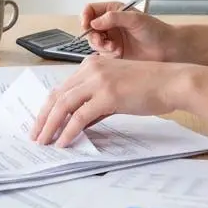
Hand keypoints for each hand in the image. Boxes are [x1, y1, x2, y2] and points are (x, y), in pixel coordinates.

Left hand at [31, 57, 189, 146]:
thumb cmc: (151, 86)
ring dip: (50, 125)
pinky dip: (69, 130)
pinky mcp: (108, 95)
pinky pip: (80, 116)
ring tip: (44, 141)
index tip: (41, 122)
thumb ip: (97, 103)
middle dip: (43, 117)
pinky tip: (63, 141)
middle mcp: (91, 69)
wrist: (172, 82)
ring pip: (64, 105)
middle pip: (57, 95)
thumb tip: (81, 122)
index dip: (48, 107)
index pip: (62, 88)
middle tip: (35, 135)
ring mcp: (99, 81)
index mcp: (92, 65)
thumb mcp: (117, 90)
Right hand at [79, 2, 183, 60]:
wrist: (167, 49)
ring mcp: (112, 39)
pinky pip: (102, 54)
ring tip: (113, 48)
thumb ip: (114, 17)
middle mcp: (111, 24)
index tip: (87, 25)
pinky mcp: (114, 53)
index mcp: (114, 11)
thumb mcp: (135, 19)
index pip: (91, 10)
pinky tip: (118, 53)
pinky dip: (107, 54)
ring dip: (101, 45)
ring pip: (94, 42)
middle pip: (89, 28)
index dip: (86, 16)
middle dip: (92, 35)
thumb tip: (95, 21)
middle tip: (101, 41)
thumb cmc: (156, 31)